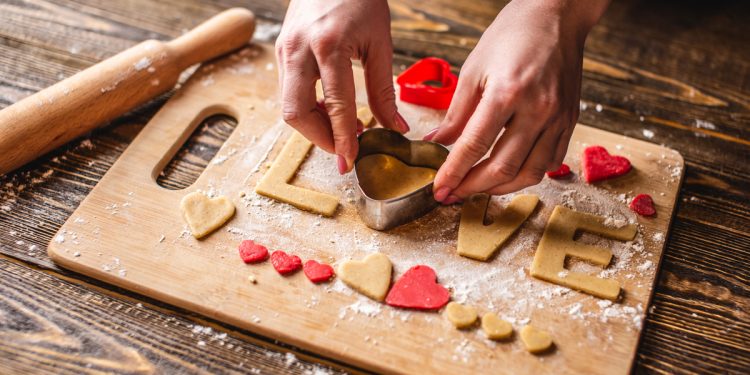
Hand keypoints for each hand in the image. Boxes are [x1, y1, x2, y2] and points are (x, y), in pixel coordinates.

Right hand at [276, 0, 408, 173]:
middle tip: (344, 151)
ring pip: (288, 106)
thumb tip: (395, 128)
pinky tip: (328, 111)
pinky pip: (288, 92)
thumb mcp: (380, 42)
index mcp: (329, 45)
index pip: (335, 106)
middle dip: (320, 139)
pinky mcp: (280, 51)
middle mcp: (299, 49)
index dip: (343, 138)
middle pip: (296, 113)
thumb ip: (384, 89)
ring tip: (341, 130)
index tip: (351, 161)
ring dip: (313, 126)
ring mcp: (285, 50)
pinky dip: (307, 109)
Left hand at [425, 0, 608, 202]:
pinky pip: (550, 162)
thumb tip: (436, 143)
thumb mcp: (474, 69)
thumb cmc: (512, 35)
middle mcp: (538, 109)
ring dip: (500, 188)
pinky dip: (527, 175)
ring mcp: (558, 118)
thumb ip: (456, 113)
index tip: (439, 189)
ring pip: (530, 173)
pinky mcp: (570, 121)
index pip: (474, 146)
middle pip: (503, 167)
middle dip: (473, 187)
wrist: (557, 16)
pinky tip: (508, 174)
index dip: (453, 172)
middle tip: (453, 196)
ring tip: (477, 189)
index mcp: (508, 92)